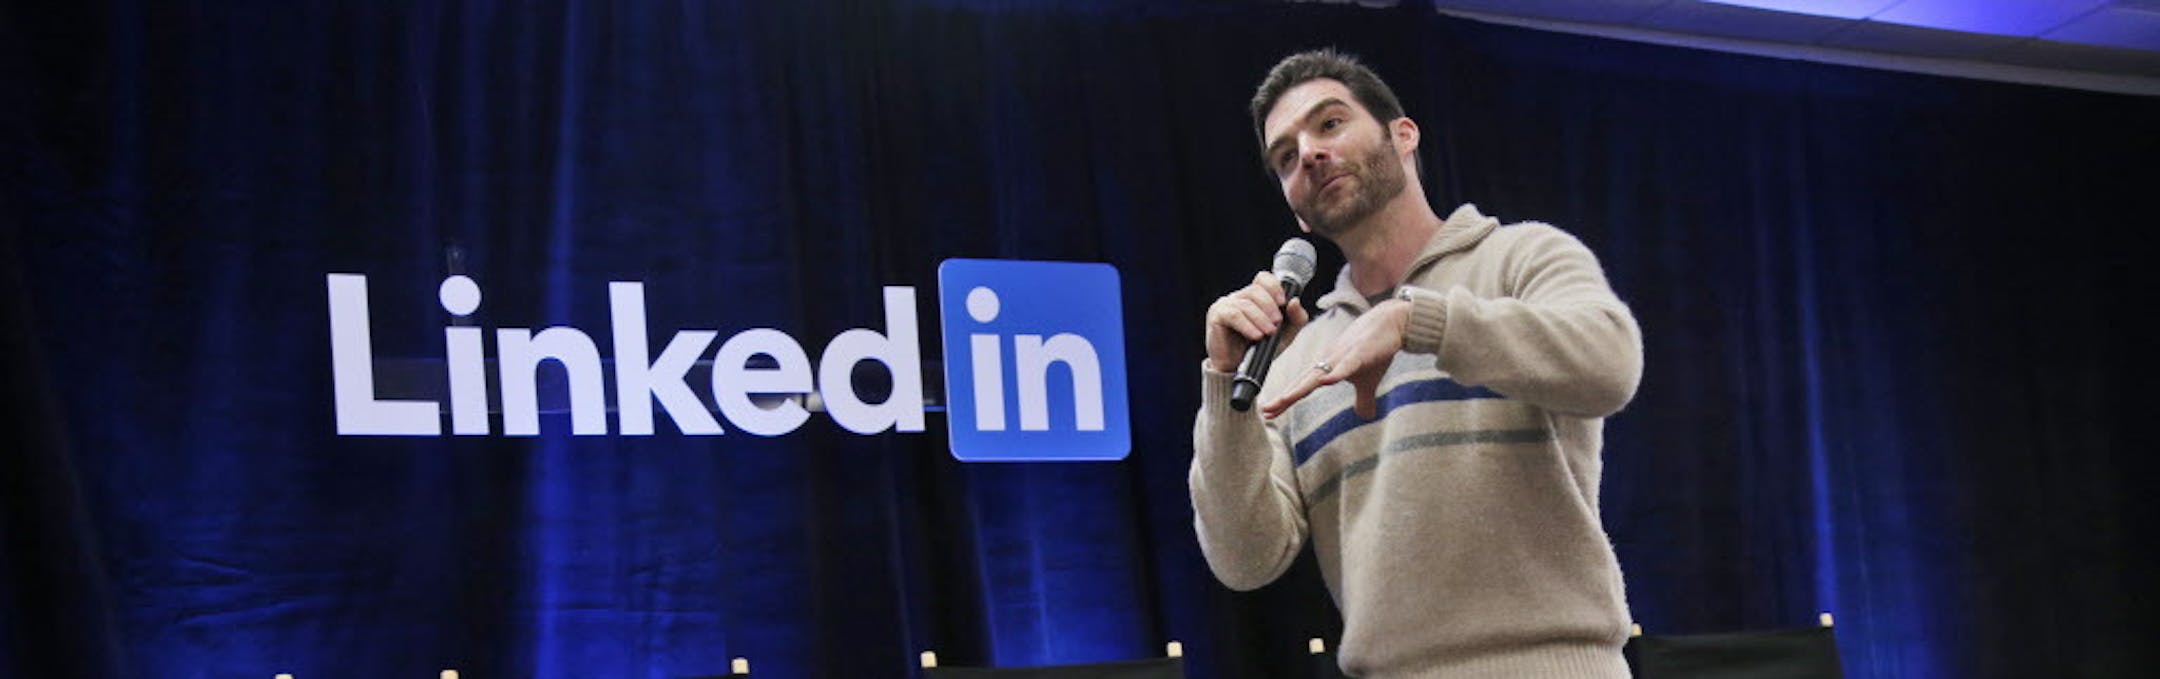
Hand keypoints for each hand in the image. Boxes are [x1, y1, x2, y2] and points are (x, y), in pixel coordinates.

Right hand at [1204, 271, 1309, 373]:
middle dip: (1269, 306)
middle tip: (1277, 323)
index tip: (1283, 302)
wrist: (1237, 369)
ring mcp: (1225, 305)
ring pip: (1245, 304)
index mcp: (1253, 297)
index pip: (1262, 278)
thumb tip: (1295, 301)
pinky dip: (1247, 325)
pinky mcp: (1216, 316)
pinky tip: (1256, 335)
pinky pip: (1233, 315)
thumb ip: (1295, 319)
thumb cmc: (1259, 349)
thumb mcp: (1284, 335)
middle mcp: (1238, 297)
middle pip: (1255, 290)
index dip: (1274, 287)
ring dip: (1260, 318)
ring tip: (1268, 332)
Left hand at [1261, 299, 1409, 419]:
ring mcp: (1343, 356)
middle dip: (1285, 397)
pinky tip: (1327, 381)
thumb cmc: (1377, 351)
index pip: (1302, 386)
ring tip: (1284, 399)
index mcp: (1328, 368)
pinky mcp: (1360, 353)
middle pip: (1303, 382)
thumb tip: (1365, 416)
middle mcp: (1330, 361)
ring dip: (1301, 387)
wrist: (1391, 323)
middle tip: (1266, 411)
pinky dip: (1337, 373)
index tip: (1268, 413)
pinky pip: (1347, 365)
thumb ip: (1363, 399)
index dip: (1286, 399)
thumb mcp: (1368, 381)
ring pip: (1318, 374)